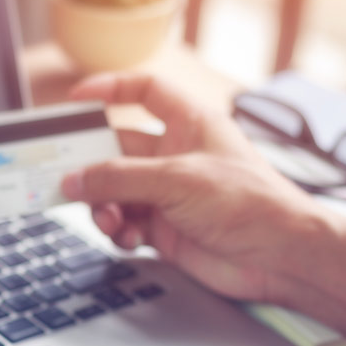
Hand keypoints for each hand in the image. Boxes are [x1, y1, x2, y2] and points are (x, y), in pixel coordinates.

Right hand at [61, 73, 329, 304]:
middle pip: (117, 148)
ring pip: (115, 191)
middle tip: (65, 176)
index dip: (111, 88)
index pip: (145, 91)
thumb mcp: (176, 180)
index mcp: (189, 123)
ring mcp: (168, 193)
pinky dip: (119, 231)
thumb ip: (119, 178)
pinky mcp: (165, 228)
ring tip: (107, 219)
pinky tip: (128, 238)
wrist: (279, 257)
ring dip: (103, 205)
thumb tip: (74, 179)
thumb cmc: (249, 203)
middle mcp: (176, 155)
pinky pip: (125, 223)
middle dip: (93, 165)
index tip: (77, 99)